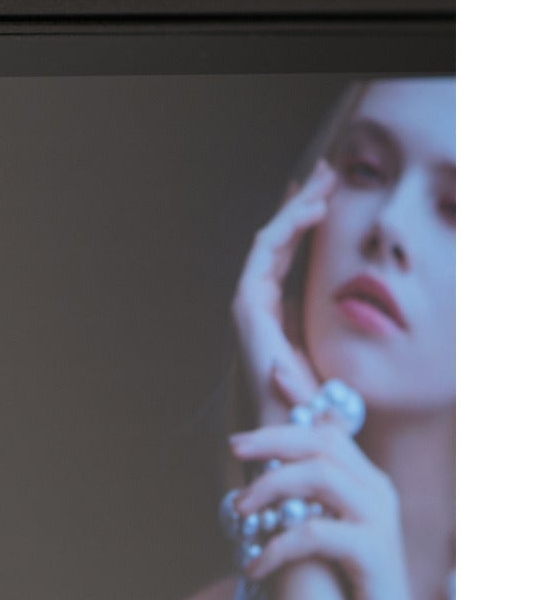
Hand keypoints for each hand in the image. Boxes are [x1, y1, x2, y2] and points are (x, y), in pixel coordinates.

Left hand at [230, 420, 419, 599]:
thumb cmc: (344, 582)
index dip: (290, 417)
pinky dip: (278, 546)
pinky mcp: (373, 553)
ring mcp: (379, 520)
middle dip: (273, 440)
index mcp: (365, 481)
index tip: (253, 411)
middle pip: (323, 444)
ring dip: (271, 486)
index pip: (327, 432)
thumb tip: (266, 464)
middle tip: (235, 448)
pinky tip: (255, 567)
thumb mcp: (325, 530)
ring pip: (321, 477)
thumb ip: (304, 496)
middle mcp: (377, 492)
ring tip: (240, 510)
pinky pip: (316, 533)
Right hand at [231, 159, 336, 421]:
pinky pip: (265, 255)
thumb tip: (351, 292)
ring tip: (325, 182)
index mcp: (274, 311)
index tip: (327, 190)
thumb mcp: (330, 347)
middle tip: (327, 170)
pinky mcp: (248, 306)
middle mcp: (257, 303)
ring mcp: (249, 304)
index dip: (303, 219)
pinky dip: (286, 229)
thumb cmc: (316, 400)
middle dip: (300, 202)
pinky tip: (315, 211)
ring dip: (296, 208)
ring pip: (269, 240)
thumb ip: (330, 318)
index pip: (286, 253)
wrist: (297, 429)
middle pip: (276, 240)